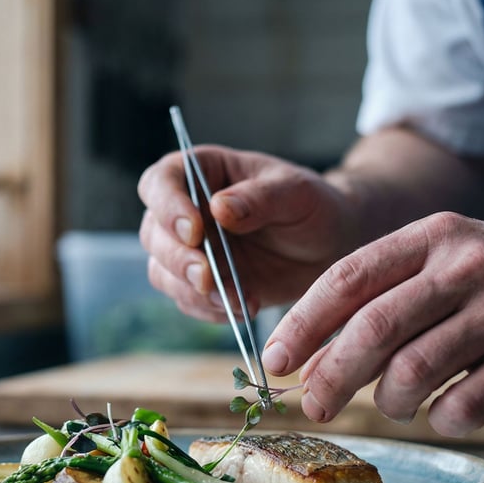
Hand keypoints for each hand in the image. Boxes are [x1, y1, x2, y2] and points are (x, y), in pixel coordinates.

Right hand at [137, 145, 358, 322]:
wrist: (328, 246)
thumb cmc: (311, 206)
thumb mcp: (296, 193)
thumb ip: (260, 198)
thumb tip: (219, 208)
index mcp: (202, 172)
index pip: (161, 182)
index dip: (168, 206)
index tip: (194, 230)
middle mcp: (186, 210)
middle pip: (154, 234)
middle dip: (177, 258)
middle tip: (207, 277)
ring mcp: (190, 251)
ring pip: (162, 272)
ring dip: (191, 290)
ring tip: (235, 298)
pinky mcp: (202, 285)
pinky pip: (189, 301)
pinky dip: (211, 309)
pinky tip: (245, 307)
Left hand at [262, 212, 483, 436]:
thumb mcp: (452, 256)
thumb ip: (390, 289)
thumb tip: (317, 348)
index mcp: (434, 237)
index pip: (348, 277)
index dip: (303, 323)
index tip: (276, 359)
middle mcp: (466, 267)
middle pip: (373, 327)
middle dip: (330, 374)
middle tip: (313, 403)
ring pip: (413, 371)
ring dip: (388, 401)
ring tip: (391, 404)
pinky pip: (464, 405)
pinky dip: (441, 419)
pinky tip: (444, 413)